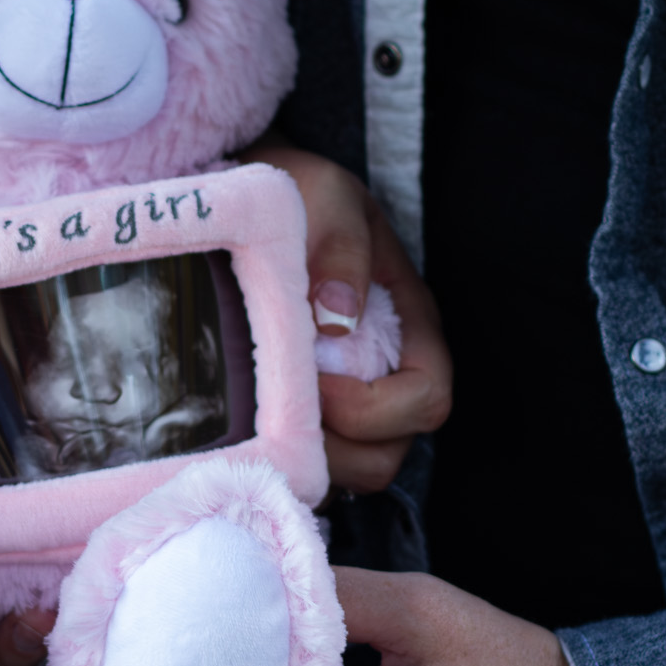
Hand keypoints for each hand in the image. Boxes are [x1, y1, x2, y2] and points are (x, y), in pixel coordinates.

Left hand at [242, 143, 451, 492]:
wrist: (249, 196)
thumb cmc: (297, 193)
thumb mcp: (324, 198)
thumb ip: (340, 247)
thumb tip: (338, 319)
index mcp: (409, 325)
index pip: (429, 399)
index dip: (379, 410)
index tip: (321, 384)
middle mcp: (384, 372)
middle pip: (387, 455)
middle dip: (334, 451)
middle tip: (276, 417)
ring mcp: (344, 398)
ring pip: (343, 471)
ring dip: (301, 463)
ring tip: (253, 426)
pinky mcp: (301, 412)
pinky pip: (301, 465)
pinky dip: (275, 462)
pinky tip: (236, 432)